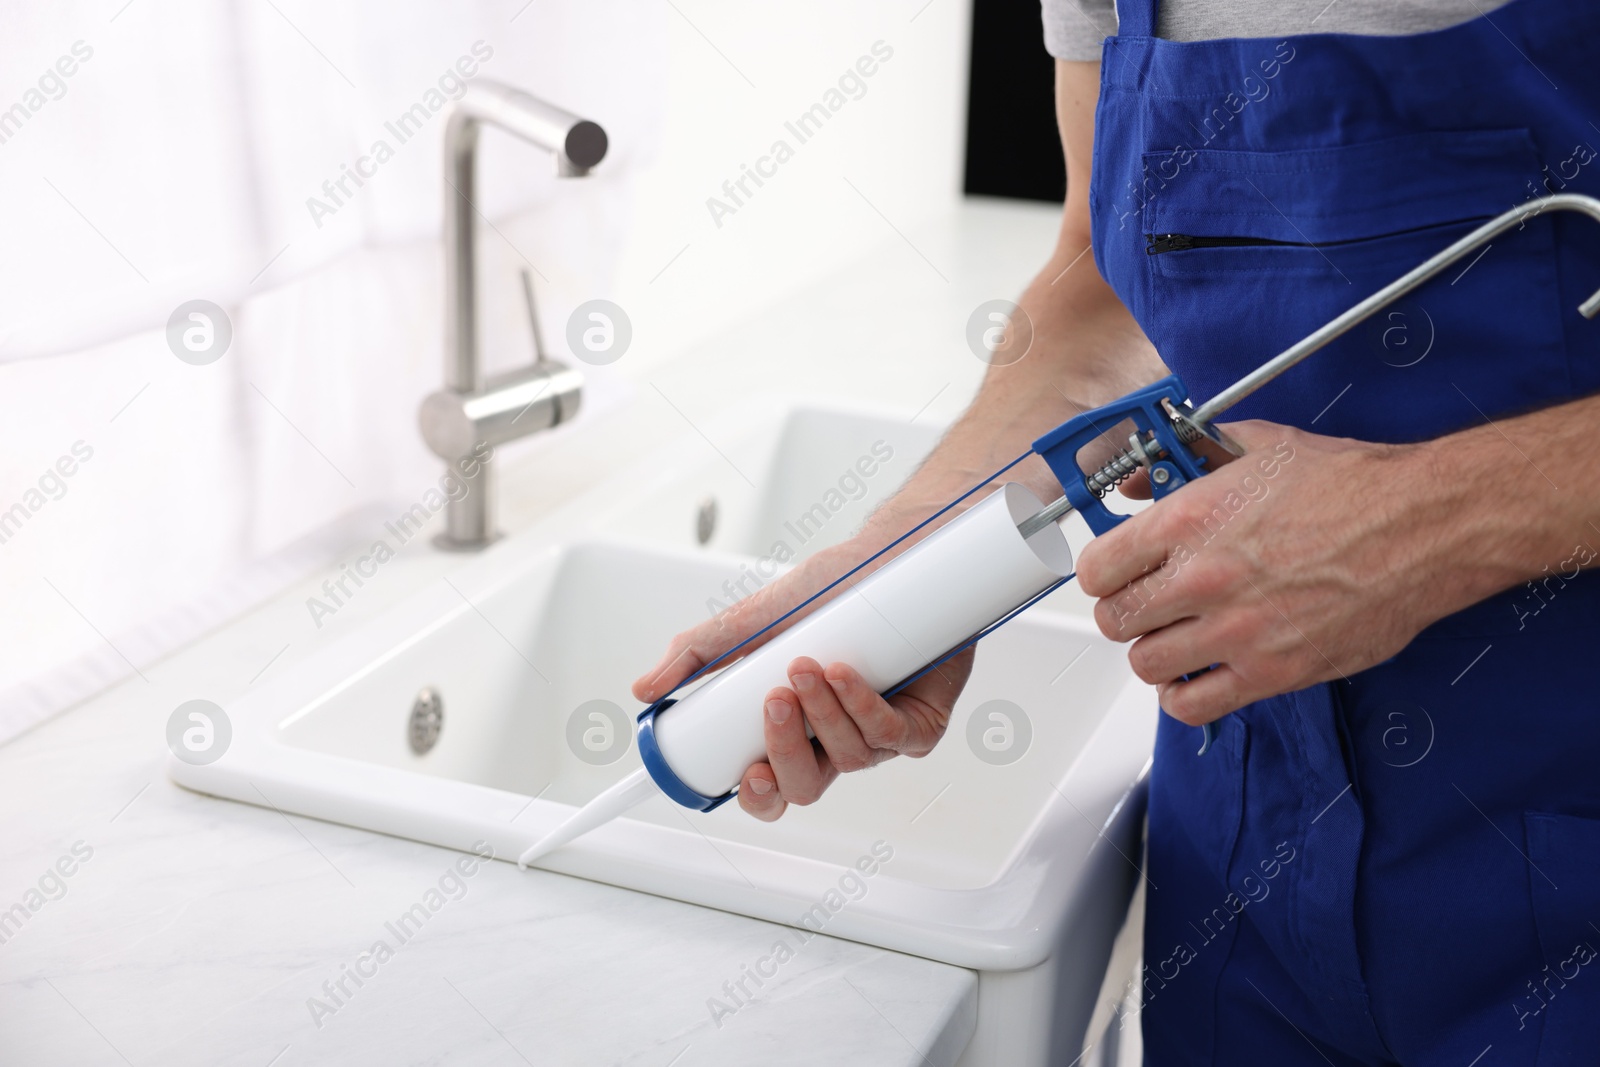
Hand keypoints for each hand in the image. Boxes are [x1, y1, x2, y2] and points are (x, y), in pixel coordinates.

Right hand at [631, 526, 971, 820]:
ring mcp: (880, 735)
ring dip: (824, 715)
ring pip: (849, 758)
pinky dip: (863, 707)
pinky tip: (845, 673)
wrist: (885, 557)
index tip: (746, 775)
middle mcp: (836, 741)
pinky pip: (892, 735)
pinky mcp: (921, 722)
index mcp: (794, 731)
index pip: (771, 787)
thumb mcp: (750, 622)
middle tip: (774, 702)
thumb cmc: (827, 593)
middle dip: (785, 751)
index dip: (758, 795)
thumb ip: (697, 653)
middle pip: (806, 786)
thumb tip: (645, 687)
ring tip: (807, 665)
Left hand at [1075, 420, 1457, 725]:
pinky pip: (1192, 705)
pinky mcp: (1273, 671)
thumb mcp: (1258, 448)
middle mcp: (1204, 578)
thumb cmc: (1352, 486)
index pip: (1097, 567)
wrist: (1424, 526)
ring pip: (1145, 665)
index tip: (1113, 573)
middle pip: (1114, 620)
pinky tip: (1195, 675)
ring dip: (1153, 653)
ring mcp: (1237, 630)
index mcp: (1191, 520)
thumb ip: (1188, 462)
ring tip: (1175, 637)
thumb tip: (1138, 483)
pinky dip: (1182, 696)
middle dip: (1124, 612)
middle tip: (1146, 605)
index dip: (1100, 572)